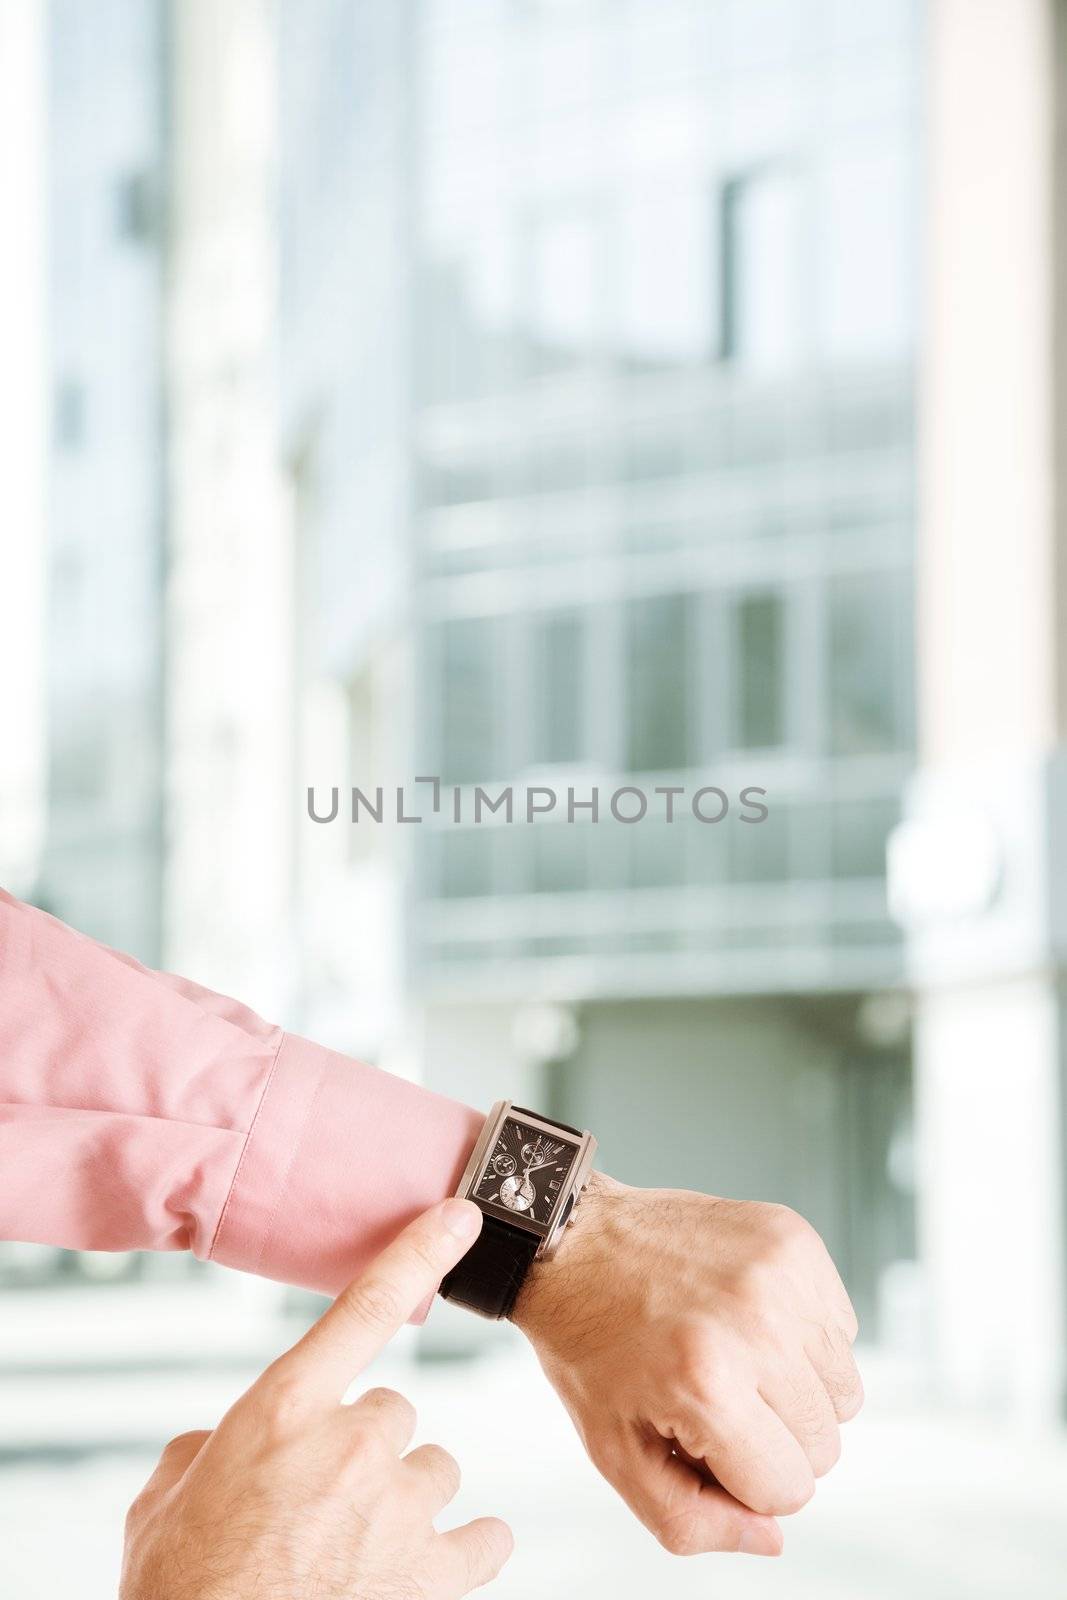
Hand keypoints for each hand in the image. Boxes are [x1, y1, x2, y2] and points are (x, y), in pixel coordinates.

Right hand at [122, 1199, 512, 1599]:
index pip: (366, 1306)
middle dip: (362, 1448)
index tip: (462, 1216)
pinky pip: (483, 1540)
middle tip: (319, 1499)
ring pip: (434, 1469)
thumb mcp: (168, 1498)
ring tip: (355, 1543)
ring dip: (404, 1496)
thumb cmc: (182, 1586)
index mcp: (284, 1409)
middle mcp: (352, 1444)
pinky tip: (436, 1561)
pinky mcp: (429, 1575)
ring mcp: (397, 1508)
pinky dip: (466, 1549)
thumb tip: (219, 1446)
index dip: (419, 1252)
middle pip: (392, 1412)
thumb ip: (206, 1447)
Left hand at [513, 1174, 861, 1557]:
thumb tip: (770, 1537)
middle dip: (773, 1437)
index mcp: (707, 1386)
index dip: (744, 1478)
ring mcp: (780, 1275)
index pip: (789, 1489)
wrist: (575, 1242)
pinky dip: (804, 1334)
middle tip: (714, 1394)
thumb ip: (692, 1519)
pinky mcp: (794, 1239)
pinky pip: (841, 1328)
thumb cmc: (592, 1348)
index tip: (703, 1437)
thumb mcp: (616, 1453)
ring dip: (796, 1387)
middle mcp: (755, 1325)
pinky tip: (746, 1316)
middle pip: (826, 1443)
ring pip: (844, 1388)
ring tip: (733, 1355)